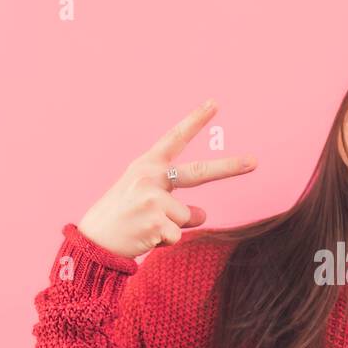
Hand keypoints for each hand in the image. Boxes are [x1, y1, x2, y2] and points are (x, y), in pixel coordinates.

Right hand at [77, 99, 257, 258]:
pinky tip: (144, 237)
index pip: (174, 139)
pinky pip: (178, 235)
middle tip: (254, 162)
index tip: (214, 104)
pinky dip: (166, 241)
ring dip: (173, 227)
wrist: (93, 242)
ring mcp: (151, 198)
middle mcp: (148, 177)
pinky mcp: (155, 221)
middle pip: (198, 172)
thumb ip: (175, 201)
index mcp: (145, 165)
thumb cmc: (121, 218)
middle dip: (229, 168)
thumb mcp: (146, 200)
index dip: (195, 121)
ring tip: (146, 227)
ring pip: (187, 216)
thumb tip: (204, 213)